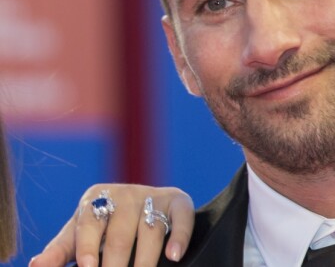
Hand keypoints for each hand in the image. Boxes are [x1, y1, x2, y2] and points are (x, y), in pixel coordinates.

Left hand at [29, 184, 193, 266]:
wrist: (143, 206)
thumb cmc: (103, 228)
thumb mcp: (79, 236)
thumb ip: (60, 251)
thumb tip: (35, 266)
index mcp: (96, 198)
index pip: (90, 221)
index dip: (88, 247)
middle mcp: (126, 193)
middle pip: (120, 232)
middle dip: (116, 263)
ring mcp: (154, 195)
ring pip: (150, 228)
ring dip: (145, 260)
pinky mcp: (178, 201)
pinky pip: (182, 215)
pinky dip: (180, 235)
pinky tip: (173, 256)